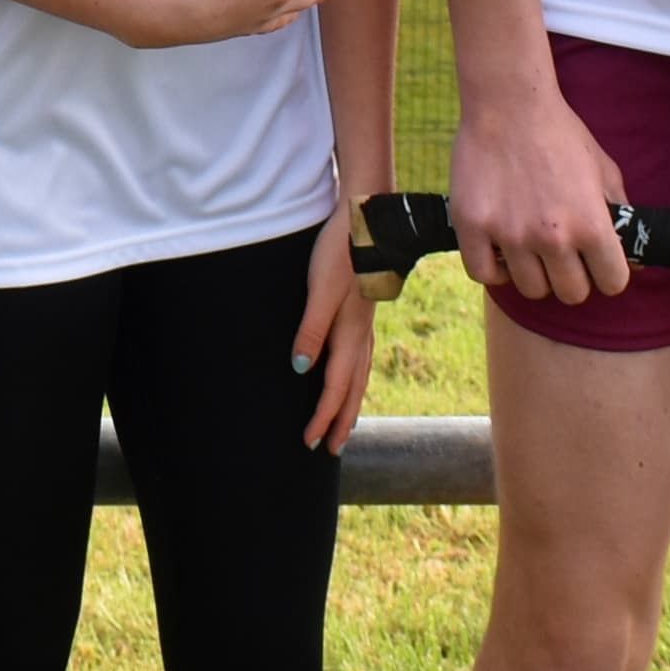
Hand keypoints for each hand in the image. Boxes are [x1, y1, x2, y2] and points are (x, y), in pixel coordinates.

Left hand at [291, 223, 376, 454]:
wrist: (367, 221)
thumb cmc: (340, 253)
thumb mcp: (320, 290)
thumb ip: (311, 330)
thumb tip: (302, 369)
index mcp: (349, 334)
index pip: (335, 388)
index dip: (323, 417)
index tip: (311, 442)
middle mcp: (361, 335)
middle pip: (353, 389)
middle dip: (341, 420)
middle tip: (332, 450)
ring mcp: (365, 324)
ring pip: (360, 376)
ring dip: (351, 403)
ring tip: (345, 424)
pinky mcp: (364, 312)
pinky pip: (362, 358)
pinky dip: (357, 378)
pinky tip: (352, 375)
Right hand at [449, 80, 630, 307]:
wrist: (509, 102)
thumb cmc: (560, 132)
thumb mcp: (603, 168)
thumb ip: (621, 212)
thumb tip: (633, 255)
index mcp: (592, 224)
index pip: (612, 283)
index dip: (608, 274)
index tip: (598, 263)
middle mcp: (553, 237)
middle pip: (571, 294)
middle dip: (572, 277)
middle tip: (562, 255)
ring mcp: (510, 235)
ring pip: (531, 289)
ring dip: (534, 273)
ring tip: (530, 248)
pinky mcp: (472, 227)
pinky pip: (484, 274)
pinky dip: (494, 270)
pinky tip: (501, 251)